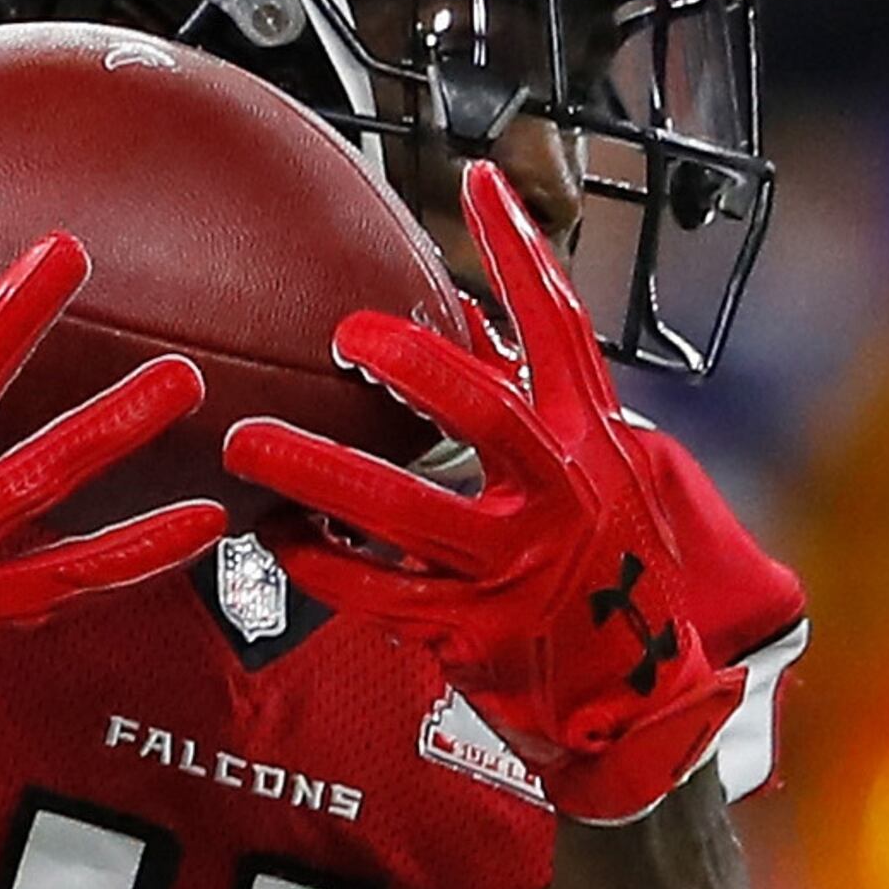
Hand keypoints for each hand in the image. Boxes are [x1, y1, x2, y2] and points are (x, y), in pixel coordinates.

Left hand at [220, 163, 778, 821]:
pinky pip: (379, 593)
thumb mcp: (596, 473)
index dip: (520, 252)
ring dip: (320, 476)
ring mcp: (517, 567)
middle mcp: (562, 495)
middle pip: (487, 414)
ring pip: (407, 513)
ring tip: (245, 444)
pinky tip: (271, 539)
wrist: (643, 709)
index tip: (475, 179)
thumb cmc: (609, 572)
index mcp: (594, 440)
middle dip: (416, 370)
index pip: (561, 328)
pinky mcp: (474, 631)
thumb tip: (464, 312)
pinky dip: (322, 565)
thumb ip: (529, 397)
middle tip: (344, 335)